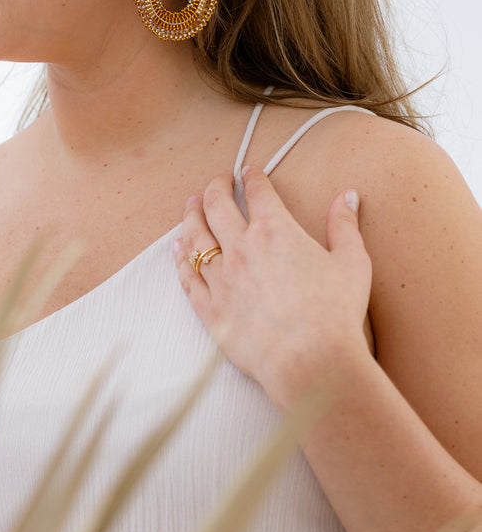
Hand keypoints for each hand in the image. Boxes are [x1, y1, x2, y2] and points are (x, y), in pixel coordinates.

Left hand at [174, 166, 374, 410]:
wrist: (308, 360)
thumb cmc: (335, 313)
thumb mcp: (352, 263)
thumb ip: (344, 226)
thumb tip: (346, 196)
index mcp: (275, 231)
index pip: (258, 193)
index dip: (252, 177)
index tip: (248, 171)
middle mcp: (240, 248)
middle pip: (217, 207)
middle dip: (215, 188)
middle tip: (217, 182)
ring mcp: (220, 278)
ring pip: (195, 237)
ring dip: (191, 216)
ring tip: (191, 205)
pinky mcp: (208, 307)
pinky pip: (187, 276)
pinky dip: (180, 258)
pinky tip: (178, 249)